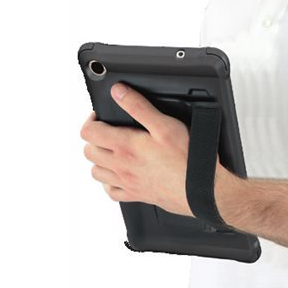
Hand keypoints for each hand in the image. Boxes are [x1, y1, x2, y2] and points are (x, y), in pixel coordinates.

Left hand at [80, 83, 195, 215]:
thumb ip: (138, 106)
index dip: (91, 120)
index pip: (89, 132)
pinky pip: (110, 191)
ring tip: (112, 151)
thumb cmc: (186, 158)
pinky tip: (119, 175)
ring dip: (99, 160)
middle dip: (95, 138)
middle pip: (89, 151)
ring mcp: (126, 182)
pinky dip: (109, 182)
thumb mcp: (164, 124)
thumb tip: (118, 92)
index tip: (101, 117)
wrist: (198, 186)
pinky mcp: (135, 195)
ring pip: (96, 172)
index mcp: (125, 145)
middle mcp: (121, 165)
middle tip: (108, 131)